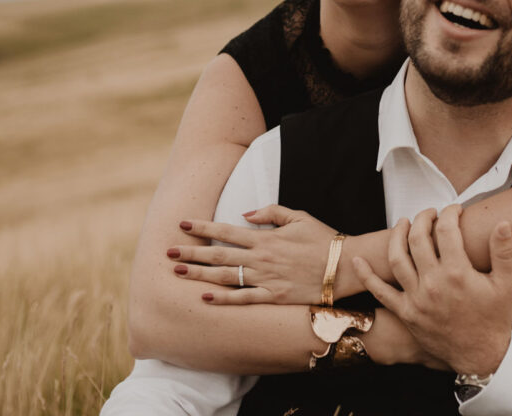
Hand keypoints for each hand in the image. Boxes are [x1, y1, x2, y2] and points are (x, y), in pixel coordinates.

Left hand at [168, 205, 337, 304]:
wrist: (344, 266)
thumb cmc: (323, 238)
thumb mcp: (298, 216)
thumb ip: (271, 212)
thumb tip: (245, 214)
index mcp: (265, 237)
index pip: (226, 231)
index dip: (202, 228)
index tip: (182, 224)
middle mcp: (261, 258)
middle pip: (218, 255)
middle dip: (191, 253)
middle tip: (167, 252)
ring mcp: (266, 279)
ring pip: (226, 277)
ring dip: (199, 275)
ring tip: (178, 273)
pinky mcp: (274, 297)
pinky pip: (244, 299)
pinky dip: (224, 298)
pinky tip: (205, 298)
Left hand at [352, 205, 511, 375]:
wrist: (481, 356)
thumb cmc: (494, 320)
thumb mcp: (506, 284)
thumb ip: (503, 252)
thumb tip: (503, 223)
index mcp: (457, 272)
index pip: (447, 230)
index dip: (450, 213)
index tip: (454, 210)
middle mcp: (433, 283)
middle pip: (417, 238)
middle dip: (422, 219)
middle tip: (429, 214)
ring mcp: (417, 298)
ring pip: (397, 258)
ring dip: (396, 236)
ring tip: (403, 223)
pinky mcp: (406, 313)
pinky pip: (381, 292)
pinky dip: (366, 276)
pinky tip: (357, 261)